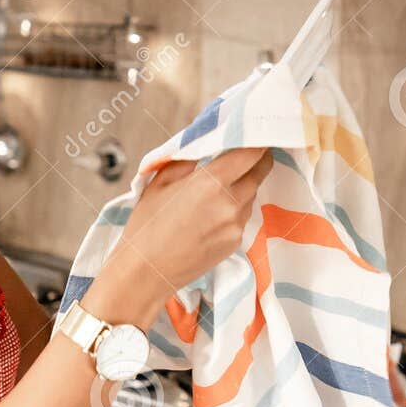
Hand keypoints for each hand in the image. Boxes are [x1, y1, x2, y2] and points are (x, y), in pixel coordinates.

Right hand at [112, 147, 273, 304]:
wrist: (145, 272)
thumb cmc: (147, 226)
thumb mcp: (160, 181)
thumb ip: (188, 158)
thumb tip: (206, 142)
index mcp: (211, 182)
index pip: (251, 153)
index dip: (258, 141)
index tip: (257, 134)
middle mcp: (230, 203)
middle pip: (260, 172)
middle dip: (256, 160)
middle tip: (247, 152)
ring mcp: (236, 226)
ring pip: (251, 195)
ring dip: (242, 186)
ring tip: (215, 190)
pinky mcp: (235, 243)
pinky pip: (242, 217)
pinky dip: (233, 210)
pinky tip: (210, 215)